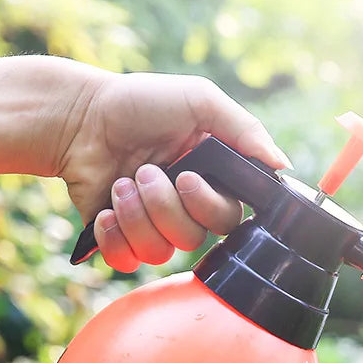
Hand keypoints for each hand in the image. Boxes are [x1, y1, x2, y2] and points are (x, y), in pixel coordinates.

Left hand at [59, 72, 290, 271]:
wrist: (79, 117)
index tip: (185, 176)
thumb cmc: (140, 104)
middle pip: (194, 239)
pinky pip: (128, 262)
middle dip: (164, 205)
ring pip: (161, 251)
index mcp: (210, 182)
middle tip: (144, 172)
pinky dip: (115, 237)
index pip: (228, 219)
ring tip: (120, 184)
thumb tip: (283, 165)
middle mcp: (185, 209)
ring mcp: (153, 227)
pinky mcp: (121, 240)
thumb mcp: (199, 100)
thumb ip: (245, 130)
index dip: (207, 205)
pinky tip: (106, 211)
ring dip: (136, 215)